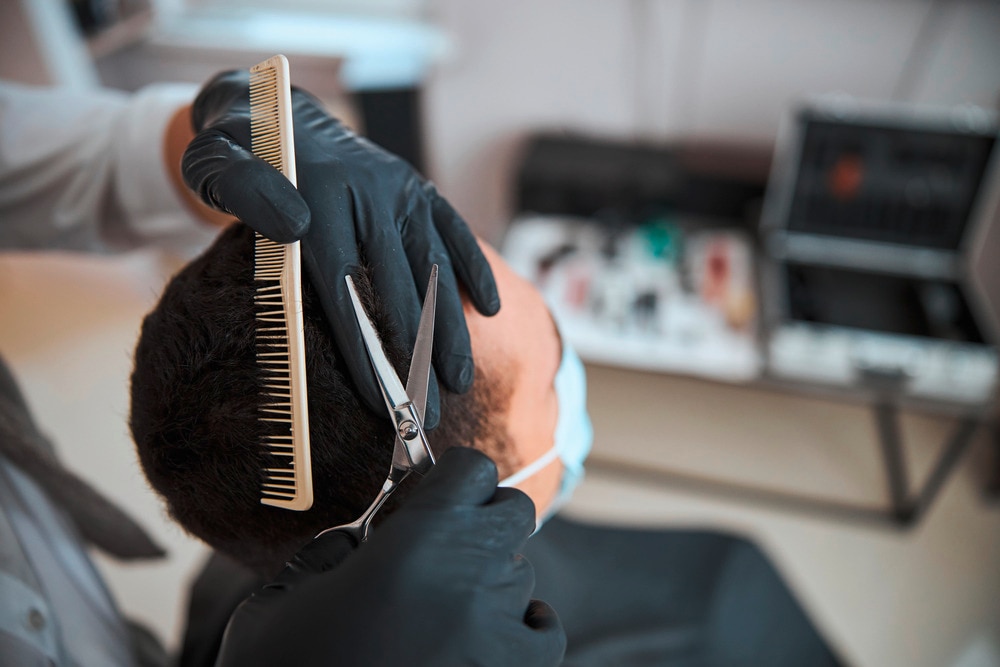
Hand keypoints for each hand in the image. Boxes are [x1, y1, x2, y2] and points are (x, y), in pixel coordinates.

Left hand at [182, 70, 499, 427]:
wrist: (275, 113)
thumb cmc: (240, 155)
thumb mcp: (215, 162)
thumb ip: (242, 189)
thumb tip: (292, 225)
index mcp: (318, 195)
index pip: (346, 287)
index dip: (366, 350)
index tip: (382, 403)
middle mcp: (369, 192)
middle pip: (399, 288)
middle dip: (416, 358)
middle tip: (426, 415)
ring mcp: (401, 189)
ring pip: (434, 266)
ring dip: (451, 327)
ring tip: (459, 381)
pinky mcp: (419, 188)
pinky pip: (454, 232)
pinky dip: (475, 270)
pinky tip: (490, 311)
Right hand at [215, 448, 564, 666]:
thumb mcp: (285, 598)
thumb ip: (335, 551)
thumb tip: (369, 539)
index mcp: (418, 543)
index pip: (471, 469)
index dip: (450, 477)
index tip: (430, 495)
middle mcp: (472, 577)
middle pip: (512, 512)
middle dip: (480, 519)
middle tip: (438, 549)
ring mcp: (500, 631)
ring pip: (522, 571)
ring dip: (490, 578)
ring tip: (440, 610)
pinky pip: (545, 629)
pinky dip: (525, 627)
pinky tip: (487, 636)